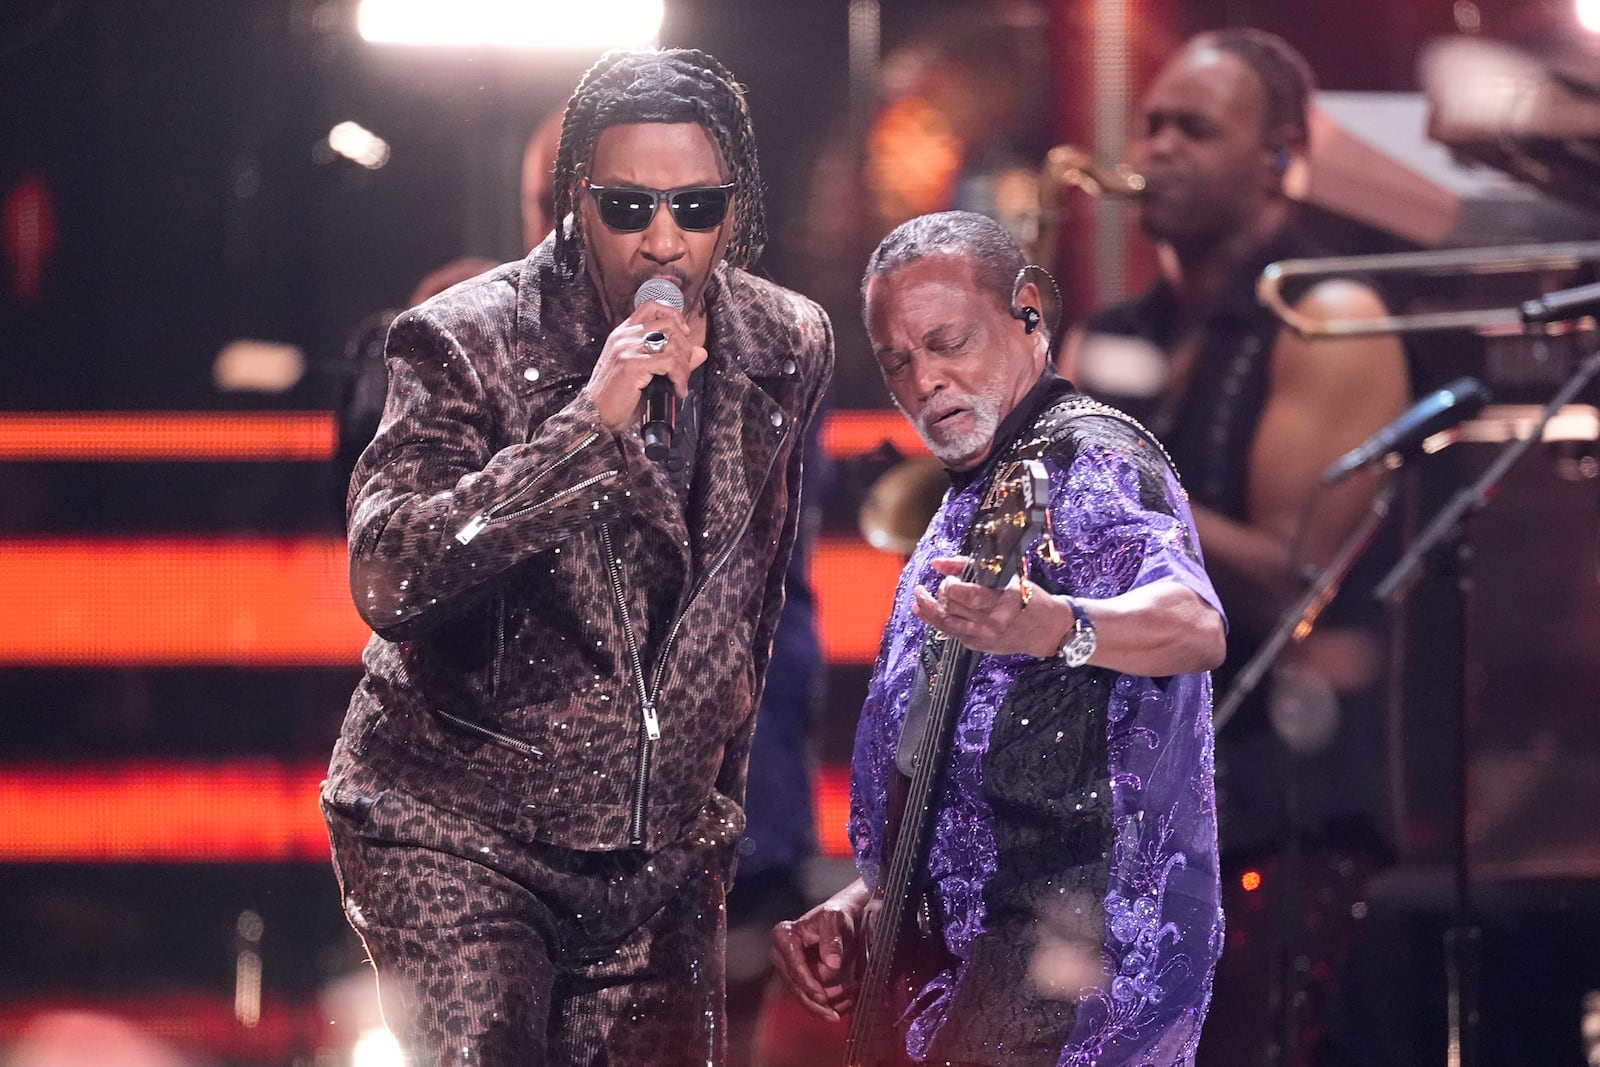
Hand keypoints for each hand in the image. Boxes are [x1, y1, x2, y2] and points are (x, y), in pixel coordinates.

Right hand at [585, 300, 707, 434]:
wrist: (596, 415)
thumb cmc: (618, 397)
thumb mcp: (647, 373)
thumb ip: (674, 359)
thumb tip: (700, 351)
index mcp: (624, 333)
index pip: (652, 306)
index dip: (673, 315)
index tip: (684, 333)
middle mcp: (624, 336)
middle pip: (668, 324)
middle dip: (684, 348)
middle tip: (684, 370)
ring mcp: (627, 348)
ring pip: (671, 343)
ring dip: (684, 365)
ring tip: (681, 382)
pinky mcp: (632, 364)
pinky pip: (669, 363)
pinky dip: (679, 377)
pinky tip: (677, 389)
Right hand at [769, 879, 869, 1021]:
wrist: (841, 920)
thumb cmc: (836, 915)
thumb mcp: (835, 920)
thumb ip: (832, 940)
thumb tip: (832, 964)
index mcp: (783, 936)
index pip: (794, 967)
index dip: (808, 984)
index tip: (823, 997)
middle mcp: (781, 955)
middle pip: (796, 987)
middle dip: (819, 1000)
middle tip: (837, 1012)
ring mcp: (790, 970)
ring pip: (805, 997)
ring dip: (827, 1004)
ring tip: (850, 998)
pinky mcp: (800, 981)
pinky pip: (812, 999)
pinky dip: (829, 1004)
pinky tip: (846, 1001)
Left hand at [912, 556, 1069, 657]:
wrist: (1046, 630)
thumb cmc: (1029, 598)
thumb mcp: (1007, 576)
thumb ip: (969, 567)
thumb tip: (938, 563)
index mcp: (1002, 601)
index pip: (966, 595)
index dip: (950, 585)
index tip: (949, 578)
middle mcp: (991, 621)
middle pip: (952, 607)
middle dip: (942, 593)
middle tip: (943, 585)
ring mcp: (983, 636)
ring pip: (945, 622)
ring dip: (928, 608)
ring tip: (919, 596)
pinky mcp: (977, 645)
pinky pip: (950, 632)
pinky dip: (935, 620)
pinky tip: (926, 610)